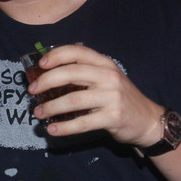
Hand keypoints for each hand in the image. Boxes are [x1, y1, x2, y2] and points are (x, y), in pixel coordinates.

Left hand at [28, 44, 163, 145]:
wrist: (148, 120)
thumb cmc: (121, 98)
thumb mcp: (107, 78)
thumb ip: (85, 73)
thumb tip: (50, 75)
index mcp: (105, 63)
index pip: (77, 52)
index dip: (56, 55)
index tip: (40, 65)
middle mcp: (108, 76)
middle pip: (70, 74)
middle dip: (46, 82)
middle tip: (32, 91)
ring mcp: (111, 97)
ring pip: (73, 99)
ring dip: (51, 107)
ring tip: (38, 112)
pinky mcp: (112, 117)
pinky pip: (82, 123)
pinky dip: (64, 127)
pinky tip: (53, 129)